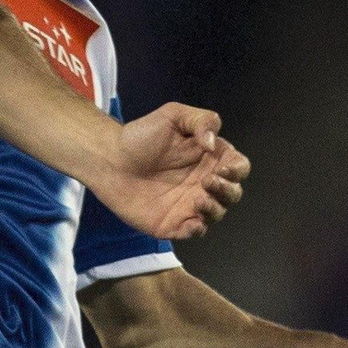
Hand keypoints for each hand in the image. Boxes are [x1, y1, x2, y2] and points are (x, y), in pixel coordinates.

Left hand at [90, 103, 251, 241]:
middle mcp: (203, 182)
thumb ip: (201, 121)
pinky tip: (192, 220)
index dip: (237, 169)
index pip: (238, 167)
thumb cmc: (140, 136)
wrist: (109, 159)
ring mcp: (189, 204)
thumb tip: (213, 143)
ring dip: (215, 208)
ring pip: (218, 213)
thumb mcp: (173, 115)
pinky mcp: (173, 222)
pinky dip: (199, 229)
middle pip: (233, 192)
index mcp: (209, 158)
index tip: (224, 167)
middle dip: (228, 189)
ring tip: (198, 199)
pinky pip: (195, 231)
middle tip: (207, 181)